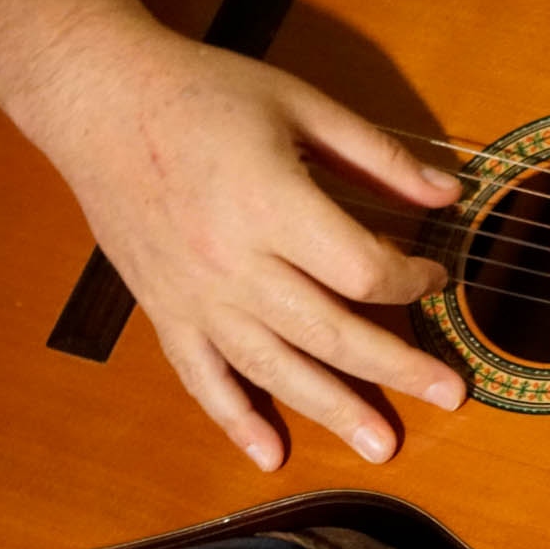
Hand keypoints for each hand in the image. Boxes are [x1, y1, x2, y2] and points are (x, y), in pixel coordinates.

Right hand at [26, 20, 466, 470]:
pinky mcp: (162, 309)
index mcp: (272, 203)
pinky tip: (270, 456)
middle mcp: (233, 261)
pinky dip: (235, 420)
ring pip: (273, 368)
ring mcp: (193, 294)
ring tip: (382, 446)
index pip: (361, 269)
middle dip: (396, 368)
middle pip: (330, 332)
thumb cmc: (206, 93)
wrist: (98, 98)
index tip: (436, 277)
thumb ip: (379, 155)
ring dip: (332, 411)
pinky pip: (201, 377)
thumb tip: (450, 192)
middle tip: (451, 397)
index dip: (412, 280)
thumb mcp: (303, 104)